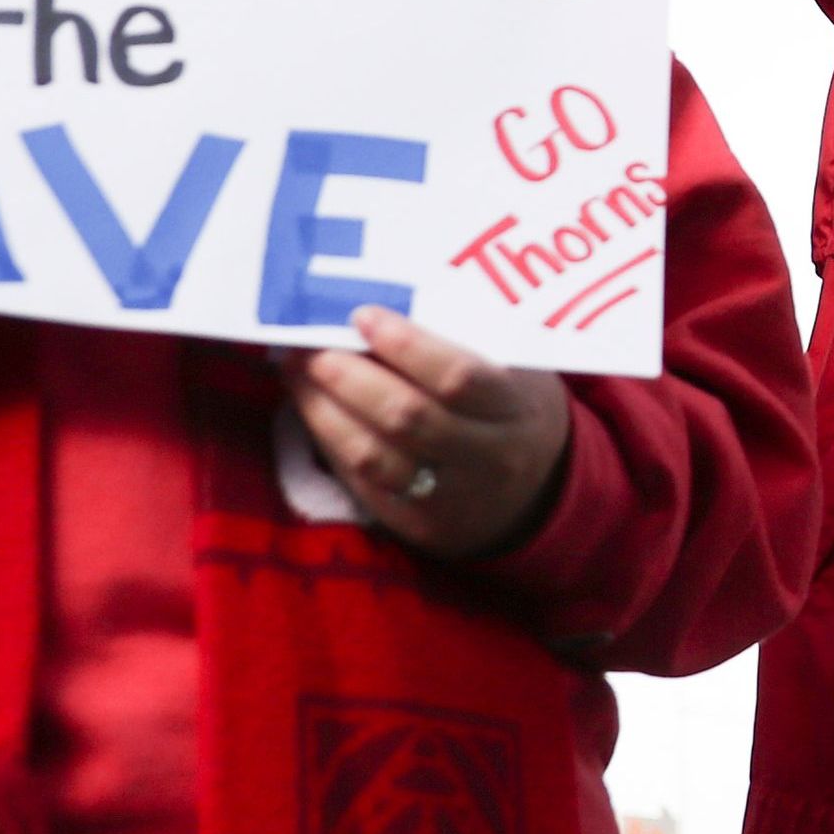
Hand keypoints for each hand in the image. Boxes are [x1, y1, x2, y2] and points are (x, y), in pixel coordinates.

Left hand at [286, 307, 575, 561]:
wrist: (536, 493)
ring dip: (325, 409)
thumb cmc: (514, 410)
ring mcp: (449, 496)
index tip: (363, 316)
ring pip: (374, 456)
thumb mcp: (514, 372)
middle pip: (406, 418)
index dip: (405, 346)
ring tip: (297, 372)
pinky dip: (330, 440)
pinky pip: (363, 481)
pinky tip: (312, 408)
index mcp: (515, 410)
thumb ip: (464, 345)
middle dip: (348, 376)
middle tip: (309, 344)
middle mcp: (485, 458)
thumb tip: (381, 310)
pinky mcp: (416, 522)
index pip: (457, 377)